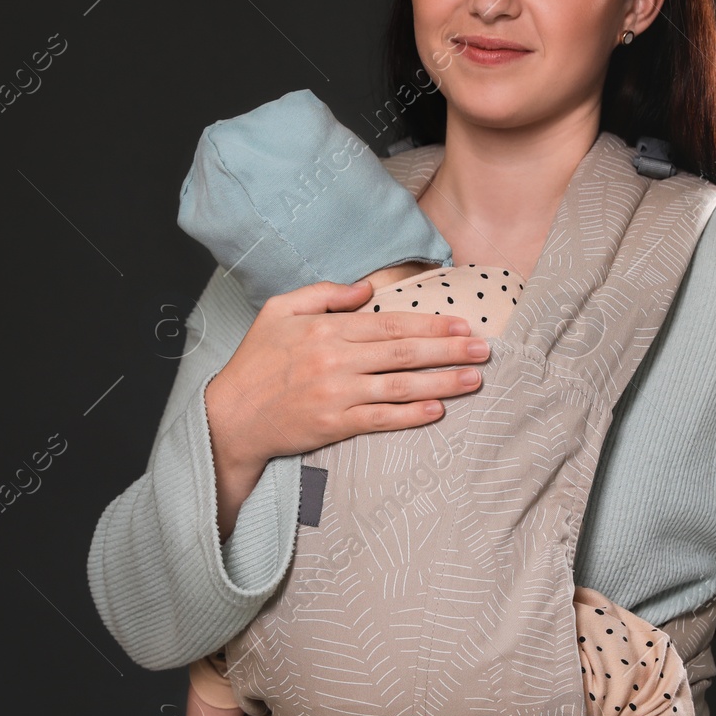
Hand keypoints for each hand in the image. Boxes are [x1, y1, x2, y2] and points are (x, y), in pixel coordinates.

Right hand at [206, 279, 490, 471]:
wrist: (231, 416)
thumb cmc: (256, 361)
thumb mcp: (279, 310)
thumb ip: (322, 294)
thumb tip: (364, 290)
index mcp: (326, 330)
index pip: (390, 323)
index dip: (430, 323)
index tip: (462, 323)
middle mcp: (335, 361)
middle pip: (404, 352)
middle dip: (448, 349)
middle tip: (484, 349)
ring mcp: (336, 395)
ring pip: (400, 387)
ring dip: (442, 383)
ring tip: (474, 379)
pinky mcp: (333, 425)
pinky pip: (380, 420)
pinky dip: (410, 416)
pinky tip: (437, 410)